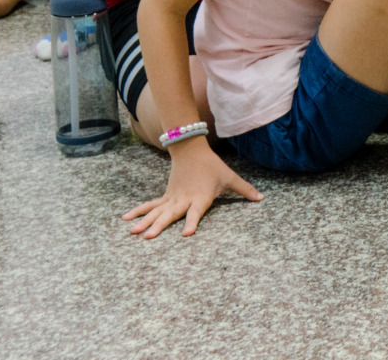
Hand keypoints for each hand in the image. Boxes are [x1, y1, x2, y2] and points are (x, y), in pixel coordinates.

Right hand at [123, 139, 263, 237]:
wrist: (191, 150)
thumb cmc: (211, 166)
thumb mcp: (229, 177)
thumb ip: (244, 189)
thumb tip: (261, 198)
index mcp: (200, 197)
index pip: (196, 212)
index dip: (192, 222)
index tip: (187, 233)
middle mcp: (184, 199)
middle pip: (170, 215)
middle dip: (159, 226)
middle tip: (148, 237)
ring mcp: (172, 198)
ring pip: (157, 211)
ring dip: (144, 221)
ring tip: (133, 232)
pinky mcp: (166, 196)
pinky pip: (150, 205)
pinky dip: (138, 211)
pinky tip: (125, 219)